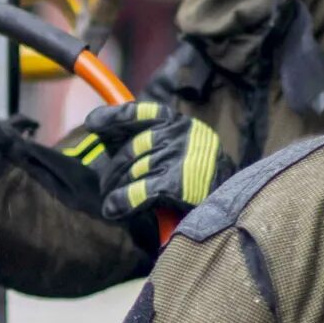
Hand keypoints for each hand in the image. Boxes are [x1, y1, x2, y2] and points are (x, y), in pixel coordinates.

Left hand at [76, 99, 221, 221]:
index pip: (136, 113)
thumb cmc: (197, 174)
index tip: (92, 124)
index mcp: (176, 122)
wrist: (231, 200)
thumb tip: (101, 131)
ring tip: (115, 200)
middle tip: (107, 186)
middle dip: (113, 171)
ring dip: (117, 189)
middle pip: (128, 150)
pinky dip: (121, 202)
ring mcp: (178, 157)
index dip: (111, 119)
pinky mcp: (176, 184)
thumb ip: (144, 138)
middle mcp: (177, 134)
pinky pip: (136, 192)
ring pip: (130, 172)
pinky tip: (114, 209)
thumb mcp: (176, 146)